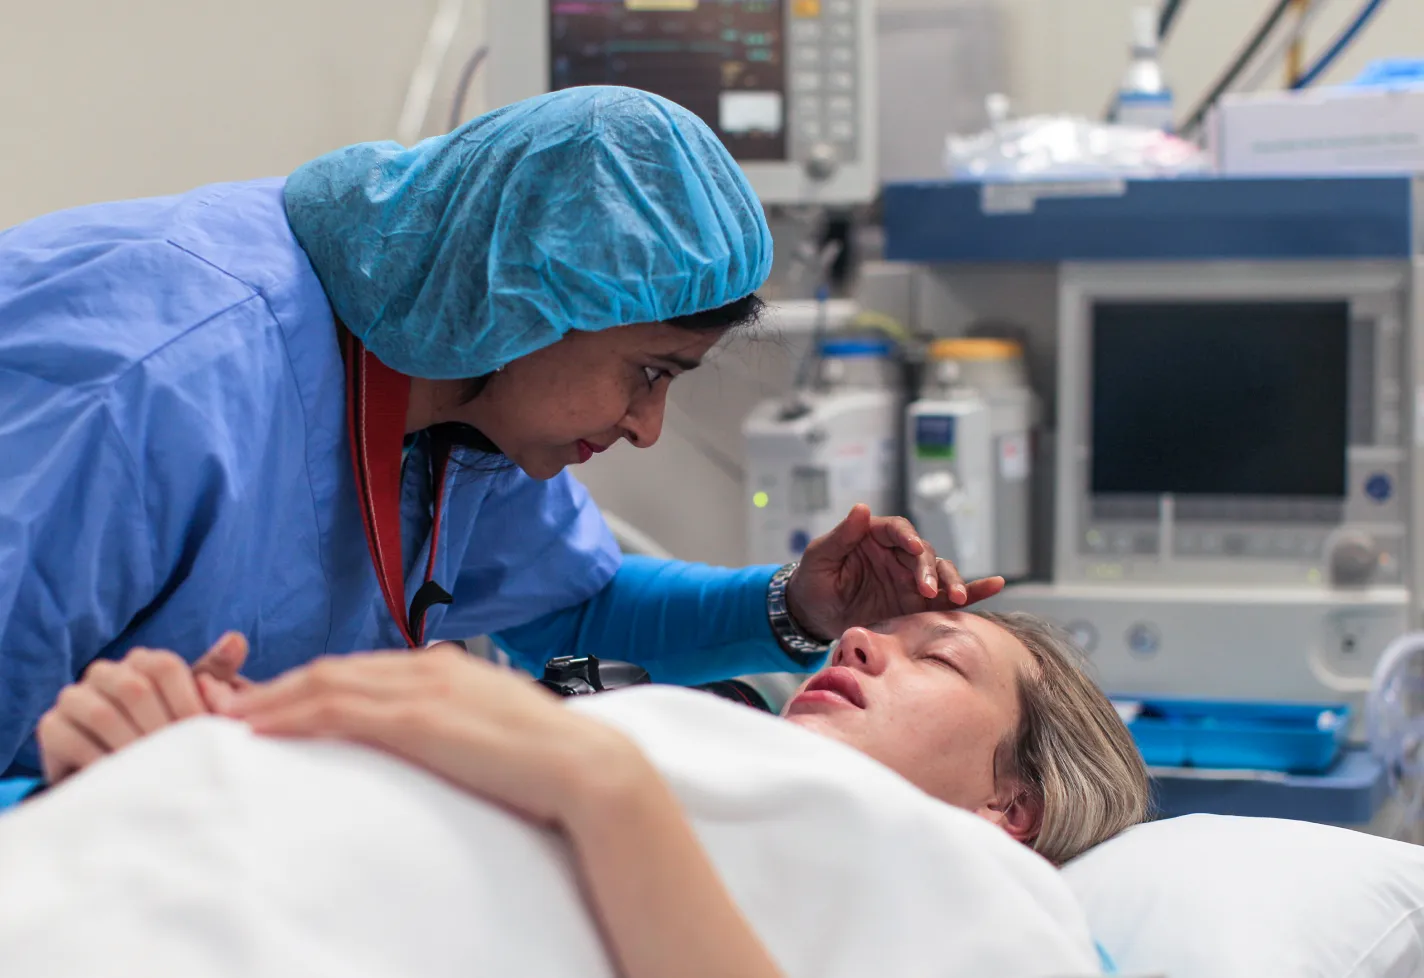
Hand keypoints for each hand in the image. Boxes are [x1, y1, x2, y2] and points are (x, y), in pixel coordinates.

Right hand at [37, 633, 249, 783]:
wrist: (125, 775)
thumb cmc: (167, 734)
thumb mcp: (195, 705)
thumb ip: (215, 676)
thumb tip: (236, 640)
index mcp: (143, 661)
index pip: (165, 666)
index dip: (187, 701)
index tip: (204, 732)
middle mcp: (106, 672)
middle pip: (134, 689)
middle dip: (162, 728)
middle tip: (180, 757)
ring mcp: (74, 697)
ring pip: (102, 714)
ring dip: (132, 745)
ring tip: (153, 770)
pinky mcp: (51, 726)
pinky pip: (70, 739)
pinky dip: (98, 760)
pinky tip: (120, 776)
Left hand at [223, 646, 643, 828]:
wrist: (584, 766)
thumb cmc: (548, 760)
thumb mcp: (494, 731)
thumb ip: (458, 726)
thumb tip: (439, 744)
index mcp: (446, 669)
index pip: (362, 670)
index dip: (310, 684)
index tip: (275, 702)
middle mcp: (428, 669)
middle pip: (333, 670)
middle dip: (278, 686)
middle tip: (232, 704)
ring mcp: (421, 690)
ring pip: (327, 684)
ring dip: (273, 699)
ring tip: (232, 717)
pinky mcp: (417, 719)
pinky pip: (339, 710)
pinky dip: (294, 715)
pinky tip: (264, 728)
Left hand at [786, 504, 1005, 640]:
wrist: (813, 613)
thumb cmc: (814, 579)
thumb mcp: (819, 556)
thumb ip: (841, 535)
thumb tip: (860, 507)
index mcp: (875, 536)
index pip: (898, 529)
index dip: (907, 536)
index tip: (912, 548)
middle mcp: (898, 554)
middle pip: (924, 554)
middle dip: (928, 569)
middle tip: (926, 589)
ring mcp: (910, 578)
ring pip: (940, 573)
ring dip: (952, 582)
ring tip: (957, 596)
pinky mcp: (917, 603)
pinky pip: (947, 597)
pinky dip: (973, 591)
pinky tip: (995, 586)